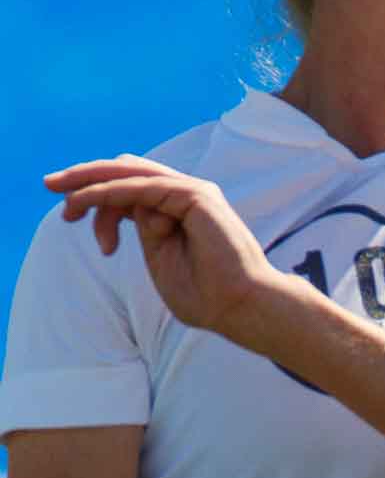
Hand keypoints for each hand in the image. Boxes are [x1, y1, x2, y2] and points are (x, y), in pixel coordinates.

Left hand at [45, 156, 281, 347]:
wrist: (241, 306)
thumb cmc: (208, 295)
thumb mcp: (161, 258)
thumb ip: (147, 233)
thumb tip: (127, 214)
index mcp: (180, 210)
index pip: (131, 188)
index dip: (97, 197)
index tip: (72, 220)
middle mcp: (188, 194)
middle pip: (128, 171)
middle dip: (86, 176)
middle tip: (51, 186)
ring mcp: (193, 192)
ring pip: (131, 173)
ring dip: (91, 182)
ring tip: (64, 201)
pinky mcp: (196, 196)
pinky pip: (142, 187)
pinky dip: (110, 192)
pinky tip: (86, 203)